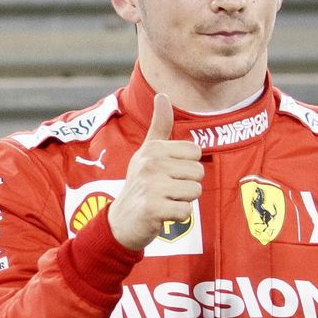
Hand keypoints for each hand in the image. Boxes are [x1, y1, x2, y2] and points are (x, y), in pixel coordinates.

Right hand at [107, 94, 205, 250]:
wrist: (119, 222)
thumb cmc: (139, 185)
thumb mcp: (146, 153)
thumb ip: (160, 125)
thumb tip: (162, 94)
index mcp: (153, 149)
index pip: (196, 153)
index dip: (186, 167)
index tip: (167, 174)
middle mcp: (151, 164)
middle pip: (198, 173)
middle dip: (186, 186)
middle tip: (165, 191)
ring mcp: (151, 186)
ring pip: (194, 191)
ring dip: (183, 201)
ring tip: (164, 201)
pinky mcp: (153, 209)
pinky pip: (186, 211)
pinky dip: (177, 217)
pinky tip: (161, 215)